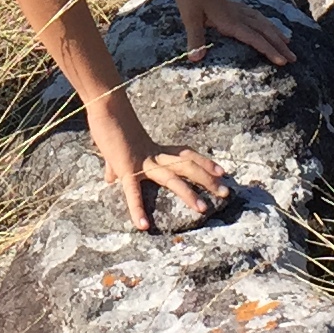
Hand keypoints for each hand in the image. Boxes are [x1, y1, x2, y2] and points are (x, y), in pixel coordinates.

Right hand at [88, 84, 229, 230]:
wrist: (106, 107)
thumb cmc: (111, 126)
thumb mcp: (115, 153)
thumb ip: (114, 168)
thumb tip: (109, 179)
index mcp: (155, 151)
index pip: (186, 156)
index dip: (204, 162)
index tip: (222, 172)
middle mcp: (154, 156)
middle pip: (187, 166)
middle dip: (208, 179)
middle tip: (227, 192)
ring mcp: (143, 162)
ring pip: (171, 179)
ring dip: (189, 193)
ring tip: (203, 208)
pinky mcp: (126, 168)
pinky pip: (133, 192)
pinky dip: (137, 209)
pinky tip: (143, 225)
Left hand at [169, 0, 297, 68]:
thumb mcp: (189, 16)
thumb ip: (196, 38)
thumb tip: (196, 59)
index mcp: (230, 21)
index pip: (255, 39)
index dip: (269, 51)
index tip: (283, 62)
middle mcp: (237, 15)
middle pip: (264, 31)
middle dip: (280, 45)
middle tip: (294, 58)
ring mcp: (235, 8)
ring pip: (262, 21)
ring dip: (275, 33)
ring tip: (287, 41)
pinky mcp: (230, 3)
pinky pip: (254, 14)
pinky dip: (264, 21)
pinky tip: (263, 22)